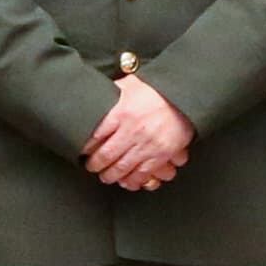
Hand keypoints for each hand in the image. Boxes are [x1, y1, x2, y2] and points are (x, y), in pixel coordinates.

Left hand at [81, 75, 193, 191]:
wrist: (184, 97)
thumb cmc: (156, 90)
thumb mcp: (130, 84)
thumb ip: (112, 91)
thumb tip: (96, 92)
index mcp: (121, 113)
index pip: (95, 135)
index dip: (85, 147)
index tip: (82, 151)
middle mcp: (132, 130)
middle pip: (105, 156)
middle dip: (95, 165)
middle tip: (92, 167)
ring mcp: (146, 144)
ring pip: (121, 168)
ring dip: (110, 176)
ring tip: (106, 176)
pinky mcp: (160, 154)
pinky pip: (142, 173)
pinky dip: (132, 181)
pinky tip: (126, 182)